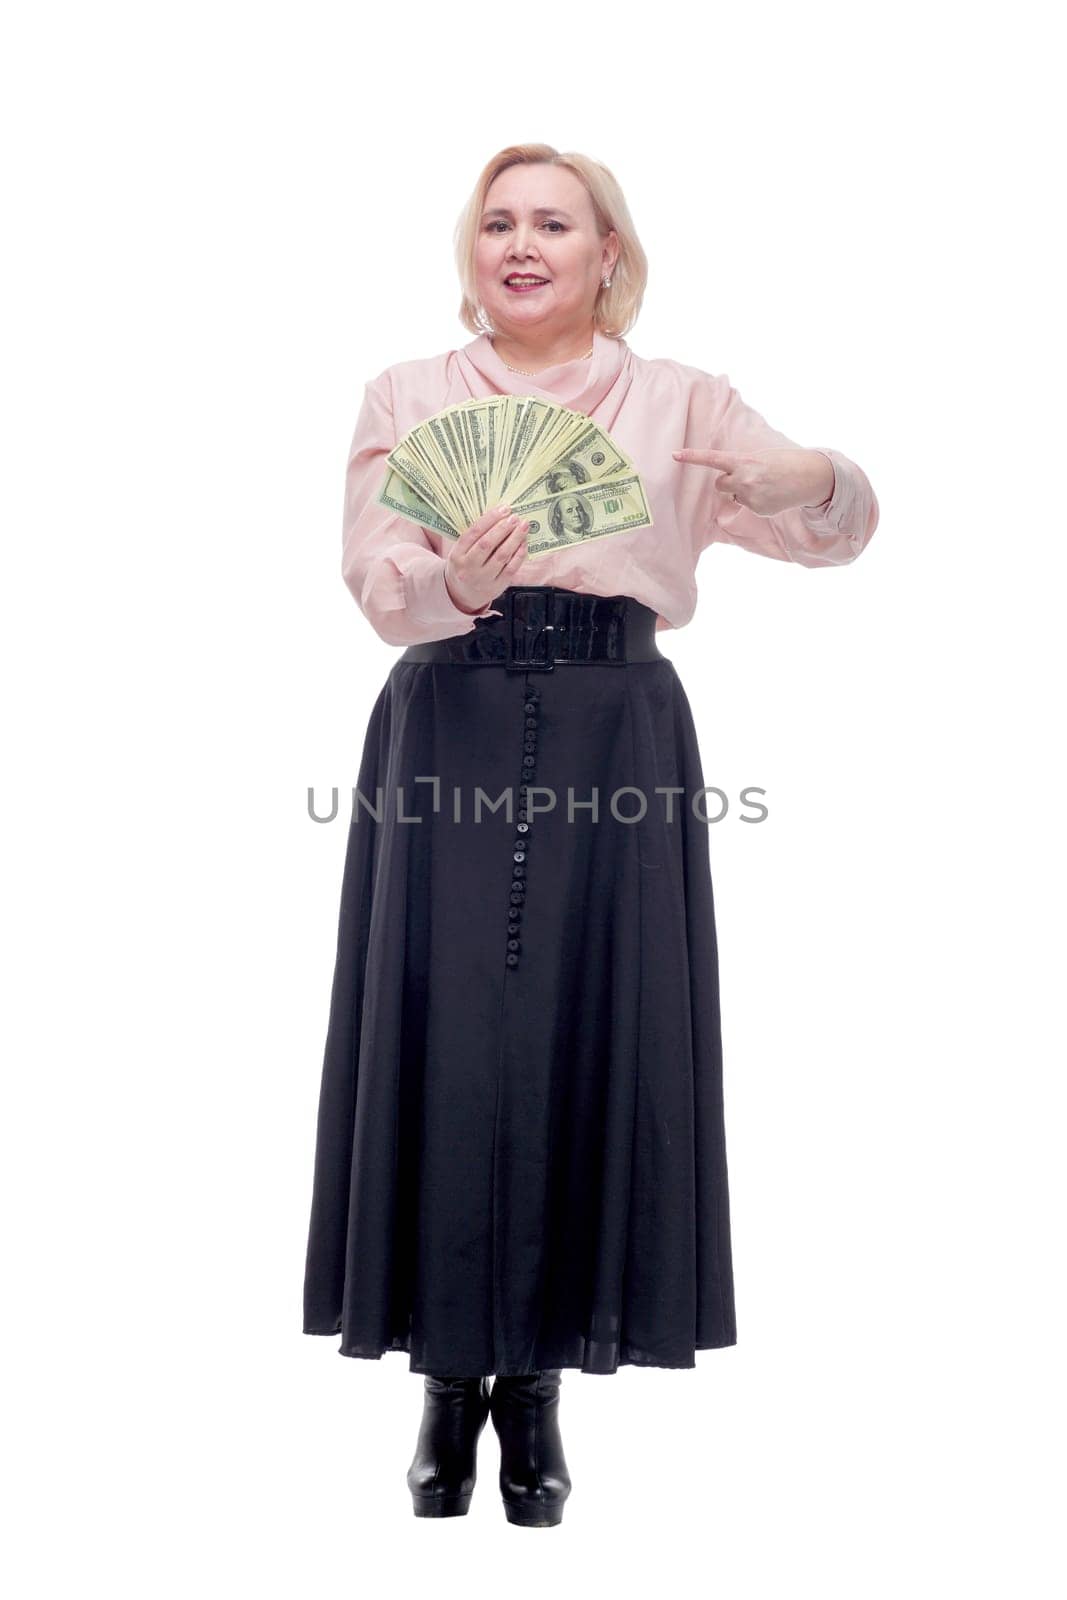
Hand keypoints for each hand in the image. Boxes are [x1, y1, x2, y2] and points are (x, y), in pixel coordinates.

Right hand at [444, 504, 529, 613]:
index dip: (490, 519)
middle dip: (503, 528)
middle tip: (515, 517)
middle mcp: (468, 567)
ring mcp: (483, 579)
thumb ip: (474, 537)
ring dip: (514, 539)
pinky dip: (519, 555)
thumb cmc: (464, 566)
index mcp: (457, 555)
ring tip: (523, 527)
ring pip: (501, 556)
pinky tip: (523, 544)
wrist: (461, 594)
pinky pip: (511, 569)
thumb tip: (498, 516)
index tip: (503, 509)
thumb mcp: (461, 552)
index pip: (473, 533)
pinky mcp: (496, 586)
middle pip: (487, 544)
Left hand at [671, 446, 833, 516]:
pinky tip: (773, 496)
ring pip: (735, 496)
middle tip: (747, 477)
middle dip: (728, 482)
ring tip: (766, 485)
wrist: (809, 477)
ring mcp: (750, 497)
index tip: (674, 455)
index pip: (712, 458)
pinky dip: (758, 502)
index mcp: (743, 461)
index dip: (692, 457)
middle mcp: (744, 479)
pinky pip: (749, 506)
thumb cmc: (784, 463)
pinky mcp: (758, 510)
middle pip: (719, 484)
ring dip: (744, 492)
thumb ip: (741, 466)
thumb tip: (728, 483)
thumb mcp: (760, 458)